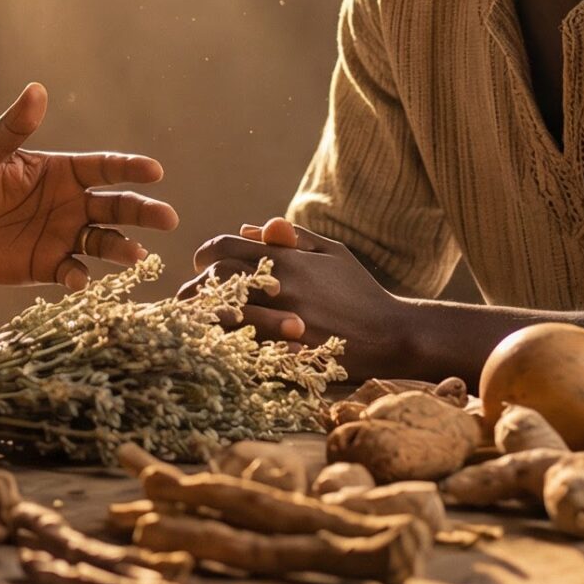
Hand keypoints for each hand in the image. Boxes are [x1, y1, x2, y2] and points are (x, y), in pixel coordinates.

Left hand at [0, 83, 178, 288]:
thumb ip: (13, 127)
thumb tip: (37, 89)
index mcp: (62, 172)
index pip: (105, 168)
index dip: (131, 168)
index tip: (155, 171)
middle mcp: (71, 204)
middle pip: (116, 207)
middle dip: (143, 211)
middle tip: (168, 218)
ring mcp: (62, 237)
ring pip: (103, 242)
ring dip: (121, 248)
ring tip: (136, 256)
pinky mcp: (46, 266)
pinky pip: (70, 271)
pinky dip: (78, 277)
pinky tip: (80, 279)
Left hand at [178, 218, 402, 362]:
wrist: (391, 335)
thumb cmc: (360, 290)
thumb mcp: (331, 252)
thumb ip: (290, 237)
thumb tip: (249, 227)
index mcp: (285, 260)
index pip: (221, 248)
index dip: (204, 256)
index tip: (202, 266)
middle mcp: (279, 289)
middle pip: (213, 280)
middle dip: (197, 286)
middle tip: (192, 294)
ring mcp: (280, 324)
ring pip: (220, 316)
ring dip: (203, 316)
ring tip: (197, 320)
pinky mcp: (284, 356)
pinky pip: (239, 348)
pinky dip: (224, 345)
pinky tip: (218, 345)